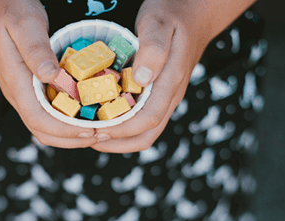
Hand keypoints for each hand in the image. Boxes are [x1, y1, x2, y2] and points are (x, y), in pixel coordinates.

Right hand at [0, 0, 96, 147]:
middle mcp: (18, 94)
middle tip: (104, 135)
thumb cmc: (8, 10)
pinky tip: (86, 111)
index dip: (66, 132)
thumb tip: (51, 76)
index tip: (92, 130)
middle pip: (43, 132)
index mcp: (16, 83)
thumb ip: (36, 50)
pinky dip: (67, 119)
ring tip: (98, 128)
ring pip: (45, 126)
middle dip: (72, 139)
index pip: (39, 121)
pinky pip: (48, 112)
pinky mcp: (29, 87)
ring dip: (70, 133)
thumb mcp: (25, 24)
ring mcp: (23, 92)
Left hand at [91, 0, 212, 152]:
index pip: (148, 120)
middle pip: (146, 135)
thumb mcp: (158, 22)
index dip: (121, 131)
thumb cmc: (173, 12)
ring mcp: (165, 96)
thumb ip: (153, 49)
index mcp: (170, 81)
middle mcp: (170, 94)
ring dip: (119, 138)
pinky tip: (102, 116)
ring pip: (145, 130)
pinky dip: (122, 124)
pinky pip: (142, 117)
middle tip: (88, 138)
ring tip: (92, 133)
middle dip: (116, 142)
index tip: (96, 131)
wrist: (196, 9)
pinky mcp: (159, 93)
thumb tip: (141, 79)